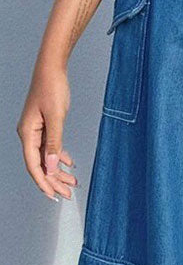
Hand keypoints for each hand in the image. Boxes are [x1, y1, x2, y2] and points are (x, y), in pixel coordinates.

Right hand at [17, 61, 76, 200]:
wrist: (52, 69)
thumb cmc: (52, 88)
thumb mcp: (56, 118)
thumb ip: (54, 143)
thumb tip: (51, 166)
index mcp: (28, 133)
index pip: (34, 166)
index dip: (44, 182)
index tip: (54, 195)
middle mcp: (29, 134)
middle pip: (40, 165)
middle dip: (54, 181)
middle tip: (68, 194)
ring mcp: (36, 131)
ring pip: (46, 158)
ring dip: (58, 171)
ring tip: (73, 182)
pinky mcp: (44, 126)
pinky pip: (50, 148)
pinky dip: (60, 157)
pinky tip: (70, 164)